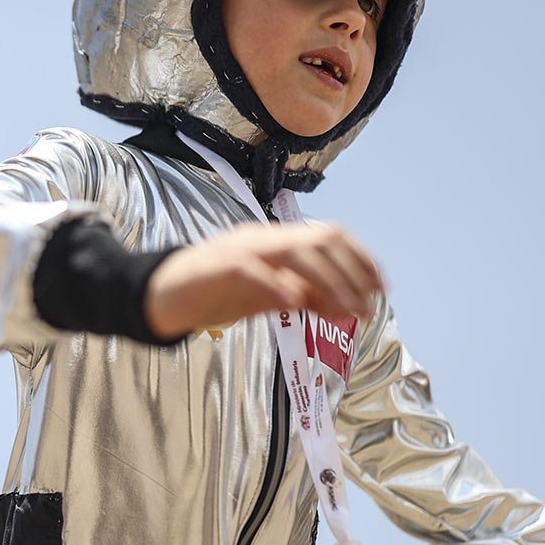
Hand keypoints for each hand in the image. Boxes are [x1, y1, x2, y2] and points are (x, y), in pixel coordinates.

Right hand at [145, 221, 382, 339]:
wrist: (163, 295)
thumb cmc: (216, 294)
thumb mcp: (269, 296)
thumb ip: (305, 295)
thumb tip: (348, 304)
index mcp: (277, 239)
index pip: (330, 235)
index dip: (362, 258)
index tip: (381, 287)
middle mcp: (263, 236)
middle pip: (320, 239)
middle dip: (351, 272)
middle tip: (368, 307)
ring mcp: (239, 248)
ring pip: (294, 250)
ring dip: (328, 281)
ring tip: (347, 310)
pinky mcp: (215, 267)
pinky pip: (251, 270)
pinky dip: (276, 285)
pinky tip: (295, 305)